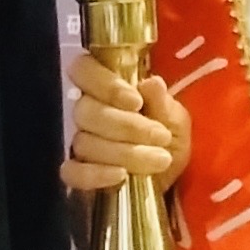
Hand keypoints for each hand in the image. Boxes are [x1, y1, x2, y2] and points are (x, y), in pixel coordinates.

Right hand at [60, 51, 191, 194]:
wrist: (171, 181)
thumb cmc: (169, 142)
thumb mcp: (175, 120)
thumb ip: (162, 102)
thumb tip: (152, 82)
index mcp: (107, 89)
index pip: (84, 69)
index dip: (105, 84)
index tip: (136, 102)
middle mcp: (88, 113)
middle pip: (86, 111)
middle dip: (126, 126)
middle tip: (162, 137)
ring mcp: (79, 144)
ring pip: (85, 143)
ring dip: (126, 153)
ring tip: (160, 159)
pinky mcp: (77, 175)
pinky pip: (73, 172)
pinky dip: (96, 174)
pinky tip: (121, 175)